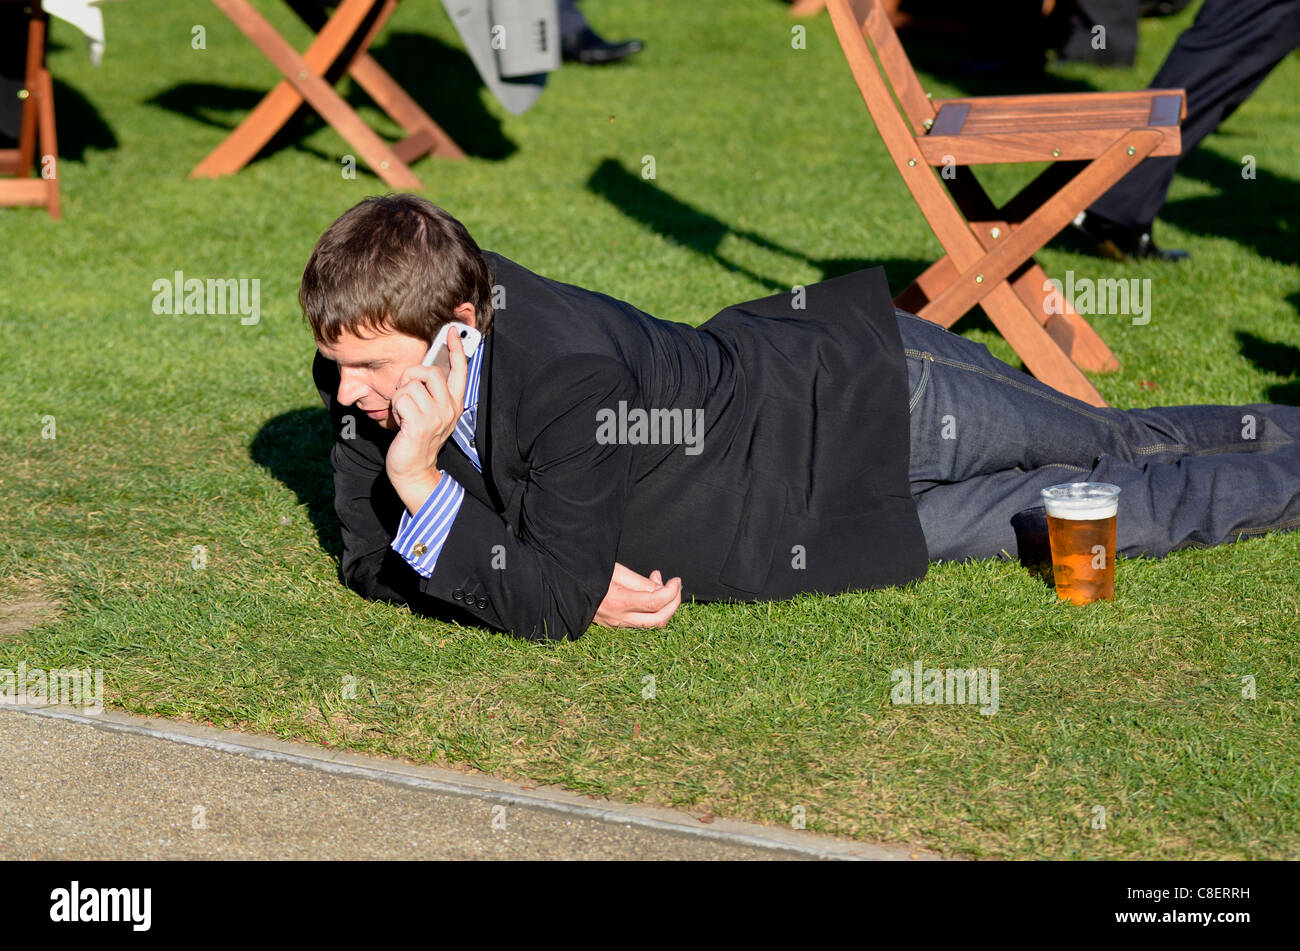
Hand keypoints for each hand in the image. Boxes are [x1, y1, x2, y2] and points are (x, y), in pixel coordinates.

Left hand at [385, 329, 468, 511]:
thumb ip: (431, 393)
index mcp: (454, 403)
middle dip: (411, 376)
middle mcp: (449, 408)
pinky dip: (395, 408)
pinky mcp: (420, 424)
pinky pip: (401, 399)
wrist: (413, 469)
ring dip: (399, 396)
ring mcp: (437, 416)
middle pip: (430, 371)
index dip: (457, 349)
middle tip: (406, 393)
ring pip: (411, 385)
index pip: (460, 371)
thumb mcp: (431, 414)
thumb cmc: (418, 438)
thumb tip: (422, 369)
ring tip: (403, 412)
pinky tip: (399, 421)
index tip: (451, 332)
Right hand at [593, 563, 681, 628]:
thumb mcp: (614, 570)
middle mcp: (619, 618)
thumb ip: (639, 582)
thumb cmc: (587, 573)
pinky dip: (650, 609)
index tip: (676, 580)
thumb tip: (660, 589)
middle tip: (676, 587)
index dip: (672, 591)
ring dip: (663, 606)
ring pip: (651, 624)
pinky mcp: (613, 625)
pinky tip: (647, 591)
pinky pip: (640, 622)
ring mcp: (616, 625)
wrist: (562, 589)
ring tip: (659, 584)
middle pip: (659, 619)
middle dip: (674, 604)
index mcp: (618, 601)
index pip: (656, 602)